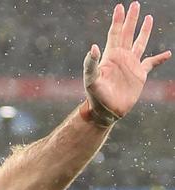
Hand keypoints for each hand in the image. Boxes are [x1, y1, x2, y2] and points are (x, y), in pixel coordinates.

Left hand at [84, 2, 170, 122]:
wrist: (106, 111)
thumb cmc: (95, 96)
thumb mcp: (91, 79)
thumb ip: (90, 64)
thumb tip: (93, 47)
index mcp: (110, 56)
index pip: (114, 33)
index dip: (118, 20)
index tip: (120, 7)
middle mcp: (121, 57)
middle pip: (127, 33)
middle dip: (131, 19)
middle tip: (135, 4)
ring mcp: (131, 65)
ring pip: (139, 43)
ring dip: (144, 31)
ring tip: (148, 18)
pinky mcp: (139, 75)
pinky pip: (151, 63)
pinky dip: (159, 59)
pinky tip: (167, 54)